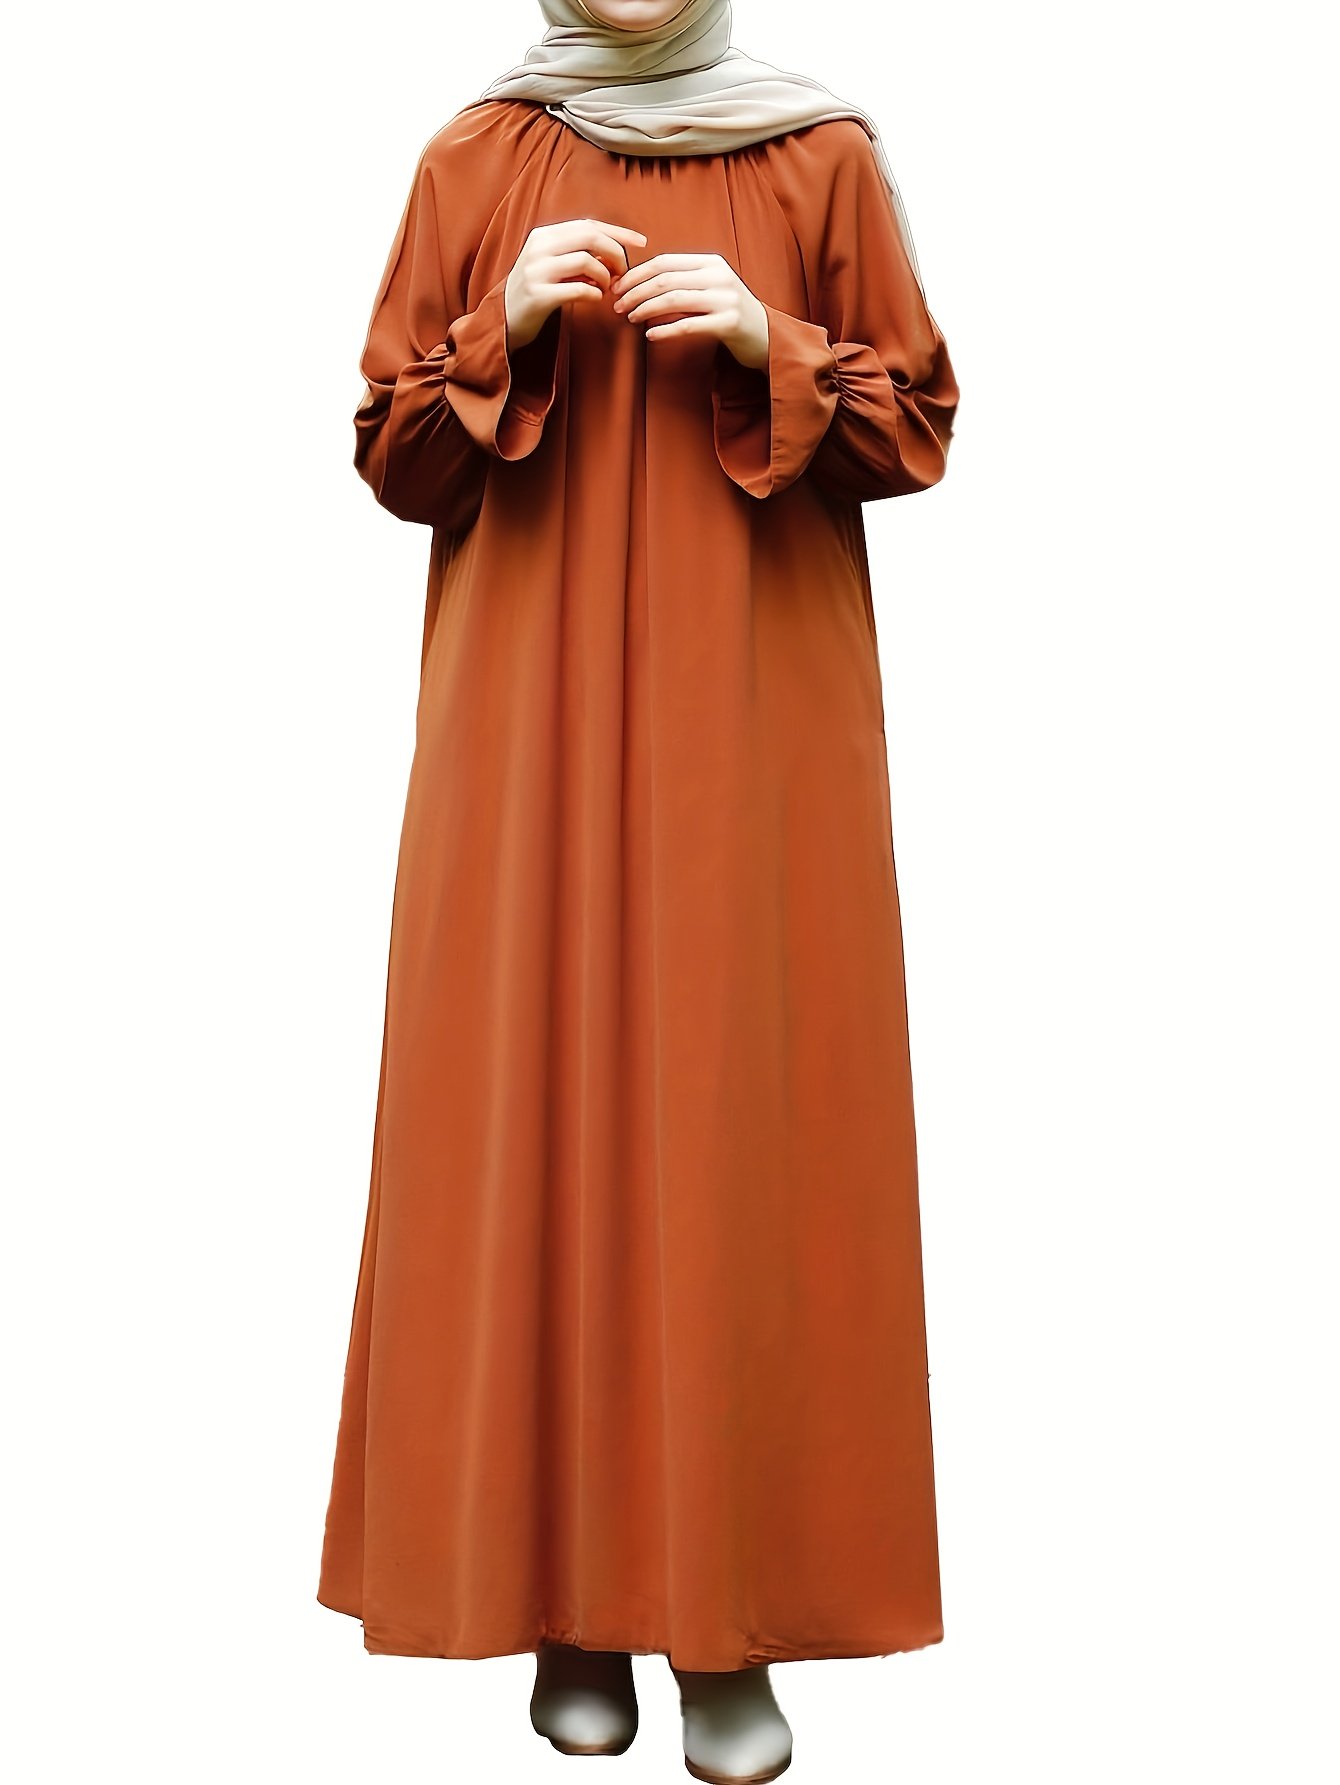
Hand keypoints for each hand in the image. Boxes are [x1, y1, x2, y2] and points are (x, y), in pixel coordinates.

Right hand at [504, 218, 648, 349]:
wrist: (504, 319)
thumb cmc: (537, 291)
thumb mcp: (552, 264)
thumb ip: (577, 253)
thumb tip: (615, 252)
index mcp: (543, 235)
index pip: (588, 225)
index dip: (618, 232)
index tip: (641, 242)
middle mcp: (538, 248)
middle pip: (590, 237)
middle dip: (616, 254)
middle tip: (623, 273)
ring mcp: (536, 271)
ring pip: (586, 261)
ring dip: (605, 277)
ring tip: (606, 289)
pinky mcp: (537, 296)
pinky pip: (578, 289)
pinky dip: (594, 294)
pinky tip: (595, 299)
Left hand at [609, 252, 769, 369]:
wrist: (766, 336)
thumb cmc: (729, 314)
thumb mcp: (710, 288)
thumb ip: (684, 281)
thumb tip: (639, 283)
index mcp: (711, 263)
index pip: (665, 262)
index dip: (636, 274)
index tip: (617, 288)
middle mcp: (719, 276)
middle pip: (666, 279)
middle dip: (636, 292)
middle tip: (617, 306)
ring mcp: (726, 299)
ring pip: (675, 299)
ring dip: (646, 309)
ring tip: (630, 318)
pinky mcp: (729, 323)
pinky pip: (689, 325)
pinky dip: (666, 330)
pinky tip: (650, 336)